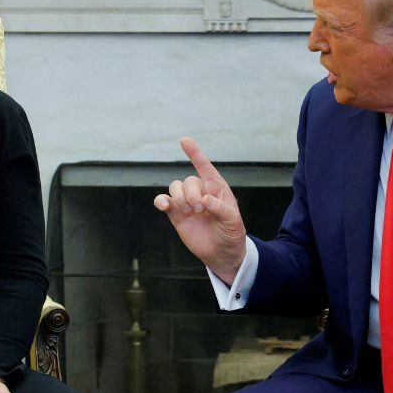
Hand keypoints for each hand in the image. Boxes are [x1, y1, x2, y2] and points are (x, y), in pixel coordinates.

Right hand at [153, 137, 246, 282]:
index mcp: (217, 188)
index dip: (194, 153)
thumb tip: (204, 200)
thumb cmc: (231, 233)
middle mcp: (200, 192)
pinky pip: (164, 201)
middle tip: (199, 209)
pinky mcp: (176, 214)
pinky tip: (163, 205)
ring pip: (175, 187)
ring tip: (188, 211)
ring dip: (179, 197)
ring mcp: (187, 202)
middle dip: (191, 193)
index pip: (205, 167)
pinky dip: (160, 201)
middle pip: (188, 181)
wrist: (222, 253)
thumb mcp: (233, 220)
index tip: (184, 140)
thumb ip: (220, 208)